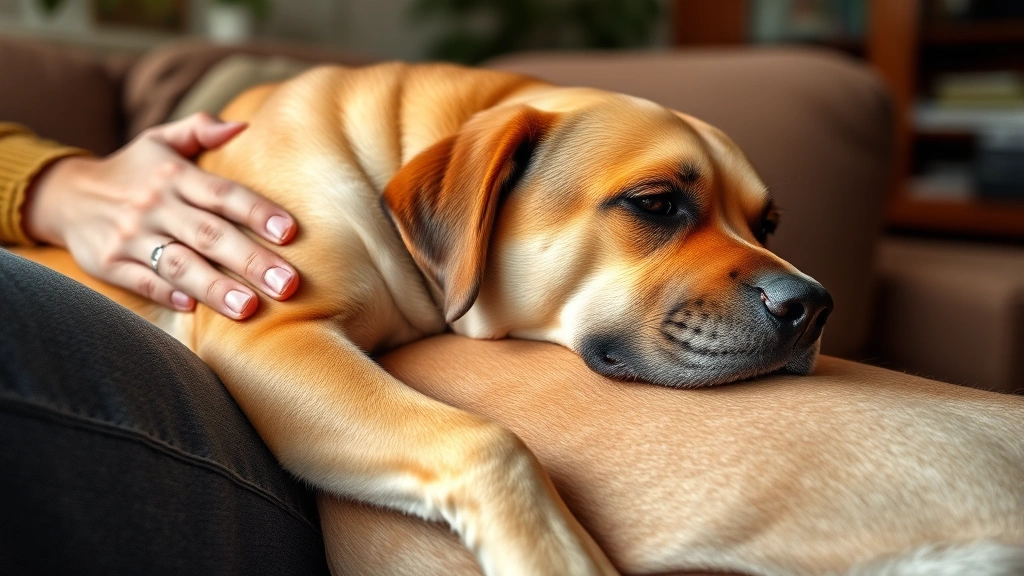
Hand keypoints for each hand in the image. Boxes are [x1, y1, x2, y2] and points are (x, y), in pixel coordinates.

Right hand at [23, 113, 298, 319]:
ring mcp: (130, 236)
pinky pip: (142, 282)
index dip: (258, 212)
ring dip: (215, 287)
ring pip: (179, 264)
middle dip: (250, 260)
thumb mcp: (161, 140)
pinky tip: (194, 309)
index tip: (291, 232)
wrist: (65, 195)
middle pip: (209, 234)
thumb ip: (200, 129)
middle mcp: (155, 205)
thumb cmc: (133, 170)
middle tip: (287, 284)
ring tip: (249, 308)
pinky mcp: (108, 263)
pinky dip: (167, 295)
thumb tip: (243, 126)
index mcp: (175, 175)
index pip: (224, 194)